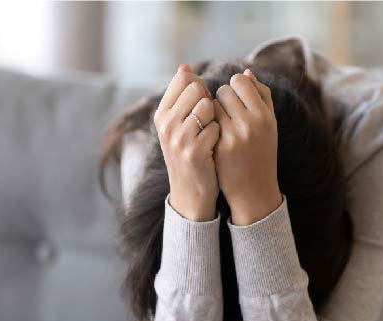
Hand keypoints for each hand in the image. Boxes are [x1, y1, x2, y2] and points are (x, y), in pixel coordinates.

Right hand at [154, 64, 219, 221]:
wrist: (190, 193)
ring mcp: (179, 137)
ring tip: (211, 134)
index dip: (200, 87)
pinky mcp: (195, 151)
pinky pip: (217, 126)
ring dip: (216, 118)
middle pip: (197, 88)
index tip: (203, 104)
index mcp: (161, 114)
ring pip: (207, 105)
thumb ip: (181, 97)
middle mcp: (166, 123)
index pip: (184, 78)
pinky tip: (216, 148)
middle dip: (209, 100)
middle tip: (208, 121)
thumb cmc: (190, 154)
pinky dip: (221, 135)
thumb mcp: (178, 126)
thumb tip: (184, 66)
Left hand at [213, 69, 281, 225]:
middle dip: (222, 98)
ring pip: (211, 104)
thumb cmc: (262, 152)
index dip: (235, 87)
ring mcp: (233, 135)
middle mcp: (251, 123)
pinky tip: (212, 133)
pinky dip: (207, 123)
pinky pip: (206, 121)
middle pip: (224, 90)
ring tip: (220, 123)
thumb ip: (262, 97)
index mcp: (265, 115)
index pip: (241, 81)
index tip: (235, 97)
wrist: (254, 189)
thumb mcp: (269, 125)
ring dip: (212, 109)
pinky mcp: (218, 146)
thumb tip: (247, 72)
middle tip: (227, 112)